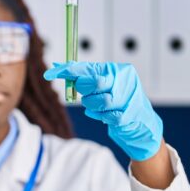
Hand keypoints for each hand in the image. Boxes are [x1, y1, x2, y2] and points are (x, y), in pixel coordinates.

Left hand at [44, 61, 162, 161]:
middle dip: (85, 90)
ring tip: (97, 106)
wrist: (140, 123)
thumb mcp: (103, 85)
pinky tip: (104, 115)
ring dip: (93, 106)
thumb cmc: (118, 101)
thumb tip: (57, 67)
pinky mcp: (129, 115)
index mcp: (119, 70)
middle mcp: (126, 81)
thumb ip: (83, 76)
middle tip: (86, 94)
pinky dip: (101, 117)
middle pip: (95, 82)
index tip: (49, 73)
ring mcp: (129, 98)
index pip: (88, 67)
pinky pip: (107, 117)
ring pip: (100, 101)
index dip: (67, 70)